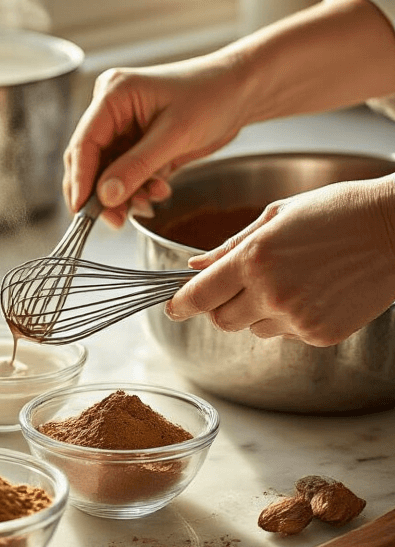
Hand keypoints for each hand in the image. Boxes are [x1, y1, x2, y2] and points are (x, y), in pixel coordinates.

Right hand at [63, 54, 249, 227]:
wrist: (241, 92)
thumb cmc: (212, 96)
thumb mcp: (174, 134)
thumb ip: (137, 166)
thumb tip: (105, 197)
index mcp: (113, 95)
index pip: (83, 143)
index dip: (81, 180)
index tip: (83, 212)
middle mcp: (113, 110)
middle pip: (90, 160)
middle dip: (102, 193)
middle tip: (115, 220)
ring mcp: (126, 127)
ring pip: (109, 172)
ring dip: (125, 193)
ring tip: (148, 203)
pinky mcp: (141, 143)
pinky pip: (129, 173)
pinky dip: (140, 188)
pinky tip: (159, 190)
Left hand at [166, 179, 394, 344]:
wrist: (394, 230)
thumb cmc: (338, 211)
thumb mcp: (278, 215)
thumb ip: (231, 246)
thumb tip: (195, 265)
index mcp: (255, 258)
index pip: (200, 295)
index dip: (181, 304)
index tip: (173, 307)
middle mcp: (271, 293)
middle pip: (221, 320)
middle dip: (221, 306)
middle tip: (241, 285)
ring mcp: (298, 318)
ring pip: (254, 329)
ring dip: (258, 311)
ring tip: (292, 279)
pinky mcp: (320, 335)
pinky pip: (287, 335)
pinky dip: (291, 319)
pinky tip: (314, 291)